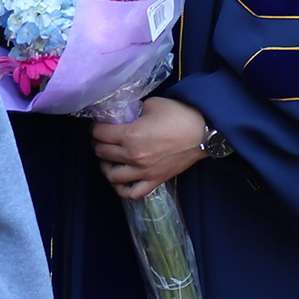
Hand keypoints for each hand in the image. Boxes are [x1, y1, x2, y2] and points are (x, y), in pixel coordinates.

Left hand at [92, 95, 208, 198]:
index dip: (95, 128)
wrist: (203, 133)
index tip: (98, 126)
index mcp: (130, 135)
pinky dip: (121, 189)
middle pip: (102, 153)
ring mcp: (143, 171)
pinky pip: (131, 193)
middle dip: (98, 144)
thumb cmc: (179, 115)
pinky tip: (119, 181)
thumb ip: (133, 111)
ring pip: (111, 175)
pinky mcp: (154, 180)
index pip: (100, 134)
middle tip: (101, 139)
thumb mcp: (151, 105)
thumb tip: (124, 117)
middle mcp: (133, 156)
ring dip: (105, 166)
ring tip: (108, 159)